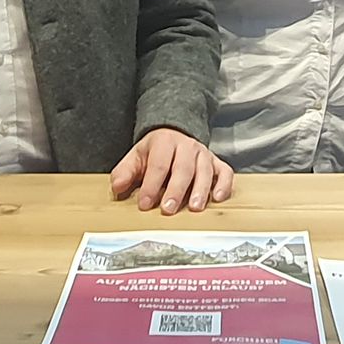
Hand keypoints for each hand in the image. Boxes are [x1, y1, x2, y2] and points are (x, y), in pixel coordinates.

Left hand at [110, 129, 233, 214]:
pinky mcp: (217, 163)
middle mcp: (187, 146)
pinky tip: (217, 198)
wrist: (174, 134)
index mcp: (165, 142)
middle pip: (183, 168)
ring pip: (205, 171)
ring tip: (195, 208)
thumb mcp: (136, 157)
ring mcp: (204, 154)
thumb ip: (125, 172)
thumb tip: (118, 187)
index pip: (158, 165)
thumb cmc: (155, 152)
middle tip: (168, 209)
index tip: (145, 204)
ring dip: (200, 190)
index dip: (151, 185)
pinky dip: (224, 185)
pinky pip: (225, 172)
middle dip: (176, 190)